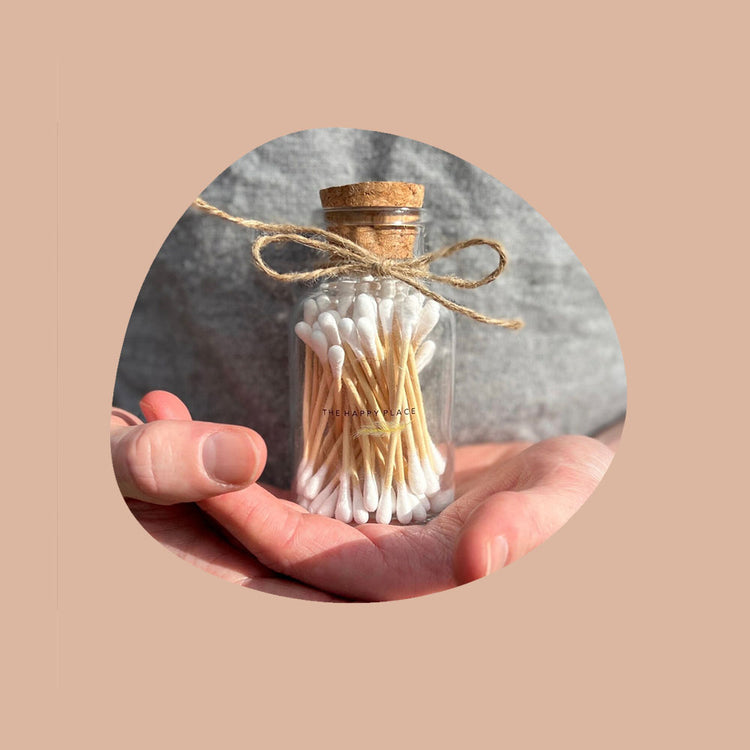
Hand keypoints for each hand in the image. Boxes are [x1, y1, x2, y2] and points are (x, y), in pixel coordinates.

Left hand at [112, 390, 613, 601]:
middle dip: (211, 482)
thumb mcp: (559, 509)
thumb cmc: (581, 499)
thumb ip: (519, 535)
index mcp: (403, 572)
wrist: (585, 483)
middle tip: (153, 416)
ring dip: (227, 458)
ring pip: (283, 495)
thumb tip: (474, 564)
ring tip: (171, 407)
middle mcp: (373, 552)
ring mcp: (371, 518)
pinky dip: (270, 445)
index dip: (247, 517)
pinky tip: (232, 414)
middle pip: (272, 524)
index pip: (305, 553)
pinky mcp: (376, 488)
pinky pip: (310, 470)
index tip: (194, 471)